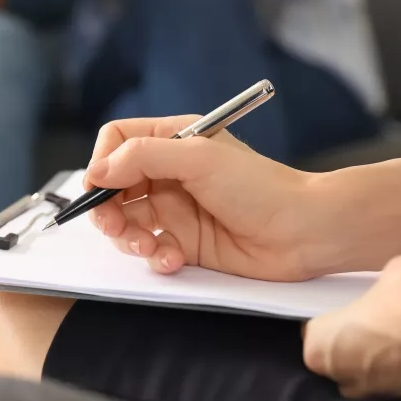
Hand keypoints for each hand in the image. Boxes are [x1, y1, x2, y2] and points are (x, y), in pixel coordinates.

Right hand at [84, 116, 322, 280]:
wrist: (303, 232)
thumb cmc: (259, 187)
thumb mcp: (198, 157)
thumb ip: (143, 157)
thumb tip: (97, 171)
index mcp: (172, 140)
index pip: (117, 142)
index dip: (102, 163)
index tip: (98, 187)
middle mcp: (168, 173)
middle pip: (113, 187)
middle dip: (107, 209)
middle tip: (113, 226)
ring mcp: (175, 210)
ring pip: (126, 223)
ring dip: (128, 238)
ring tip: (148, 247)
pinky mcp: (184, 244)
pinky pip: (151, 251)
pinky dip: (155, 258)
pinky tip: (174, 260)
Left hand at [304, 256, 400, 397]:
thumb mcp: (392, 273)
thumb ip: (377, 292)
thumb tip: (387, 294)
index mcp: (325, 349)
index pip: (314, 335)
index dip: (330, 320)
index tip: (345, 309)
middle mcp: (349, 381)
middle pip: (340, 363)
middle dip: (353, 346)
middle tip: (376, 322)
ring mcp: (386, 399)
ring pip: (374, 379)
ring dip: (384, 362)